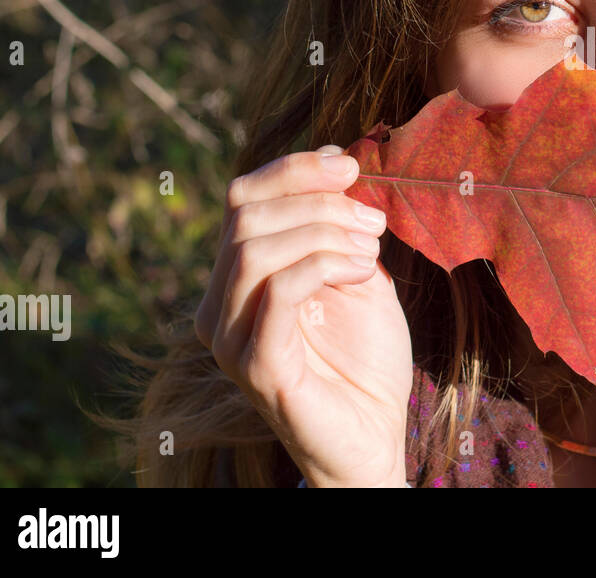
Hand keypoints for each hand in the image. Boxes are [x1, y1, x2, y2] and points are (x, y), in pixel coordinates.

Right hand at [195, 145, 412, 486]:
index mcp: (237, 276)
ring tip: (372, 246)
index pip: (243, 196)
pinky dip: (324, 265)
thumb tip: (340, 163)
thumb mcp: (358, 272)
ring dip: (323, 232)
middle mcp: (219, 305)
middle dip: (318, 202)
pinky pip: (277, 292)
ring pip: (255, 248)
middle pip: (246, 214)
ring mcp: (230, 337)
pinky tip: (363, 271)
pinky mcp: (255, 366)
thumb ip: (341, 225)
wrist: (376, 433)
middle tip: (373, 220)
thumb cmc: (366, 357)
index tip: (352, 165)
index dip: (295, 168)